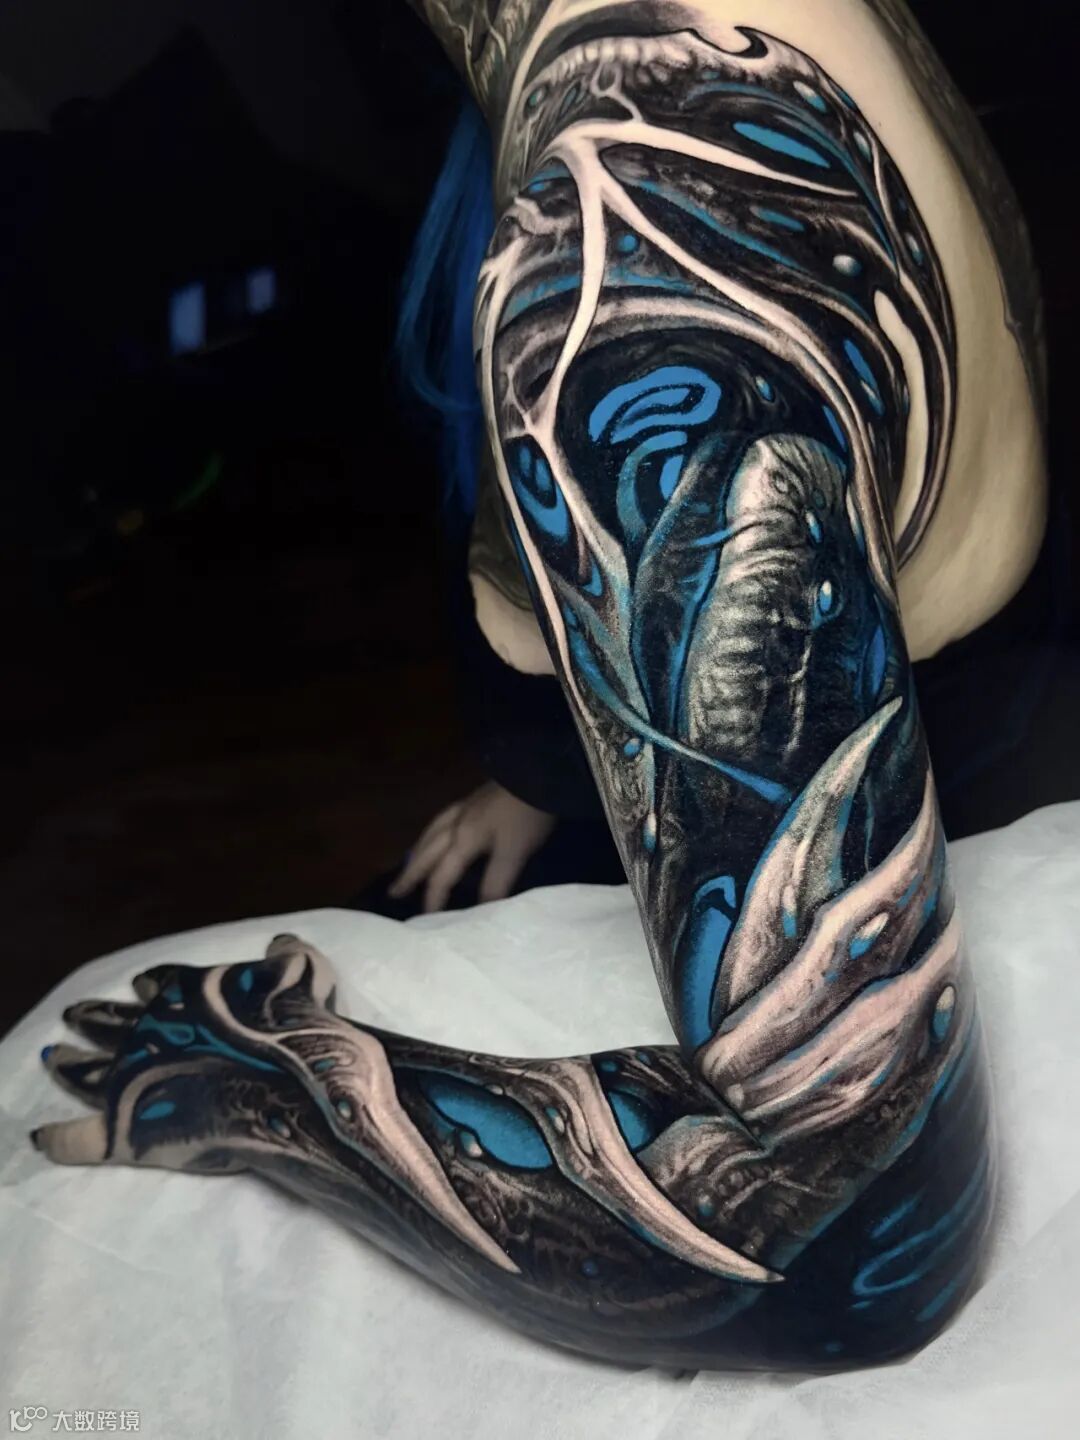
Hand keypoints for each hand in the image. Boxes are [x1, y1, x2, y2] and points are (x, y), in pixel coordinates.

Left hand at [31, 934, 342, 1171]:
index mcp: (185, 993)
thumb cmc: (297, 1023)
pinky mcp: (125, 1129)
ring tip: (50, 1056)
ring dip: (67, 1063)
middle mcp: (149, 1031)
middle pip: (111, 1021)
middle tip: (72, 1013)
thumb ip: (287, 956)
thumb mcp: (303, 971)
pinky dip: (60, 1139)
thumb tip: (280, 943)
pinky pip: (80, 1138)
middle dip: (92, 1017)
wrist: (290, 1083)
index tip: (138, 983)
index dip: (150, 985)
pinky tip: (42, 1138)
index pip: (159, 985)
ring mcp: (131, 1078)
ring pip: (85, 1069)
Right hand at [389, 781, 556, 911]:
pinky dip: (433, 831)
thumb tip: (481, 911)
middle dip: (410, 874)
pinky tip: (439, 831)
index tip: (425, 918)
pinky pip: (442, 819)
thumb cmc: (527, 816)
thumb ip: (496, 881)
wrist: (538, 772)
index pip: (442, 876)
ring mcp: (464, 808)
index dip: (434, 898)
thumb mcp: (514, 852)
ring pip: (431, 833)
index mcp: (463, 840)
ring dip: (417, 852)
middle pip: (427, 853)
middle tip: (394, 891)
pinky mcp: (475, 798)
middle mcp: (456, 824)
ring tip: (409, 862)